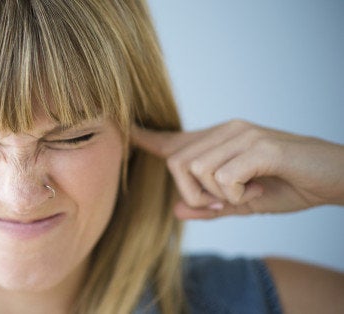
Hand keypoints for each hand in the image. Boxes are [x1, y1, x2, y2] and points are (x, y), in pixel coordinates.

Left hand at [130, 120, 343, 219]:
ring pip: (196, 169)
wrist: (333, 178)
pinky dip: (235, 195)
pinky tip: (256, 190)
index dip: (147, 139)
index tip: (125, 133)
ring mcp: (241, 134)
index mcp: (219, 140)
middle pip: (177, 162)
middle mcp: (226, 130)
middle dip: (193, 193)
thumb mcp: (242, 204)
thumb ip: (210, 207)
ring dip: (216, 195)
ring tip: (244, 194)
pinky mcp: (258, 145)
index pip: (174, 139)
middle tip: (223, 204)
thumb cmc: (288, 186)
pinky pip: (222, 177)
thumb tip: (176, 210)